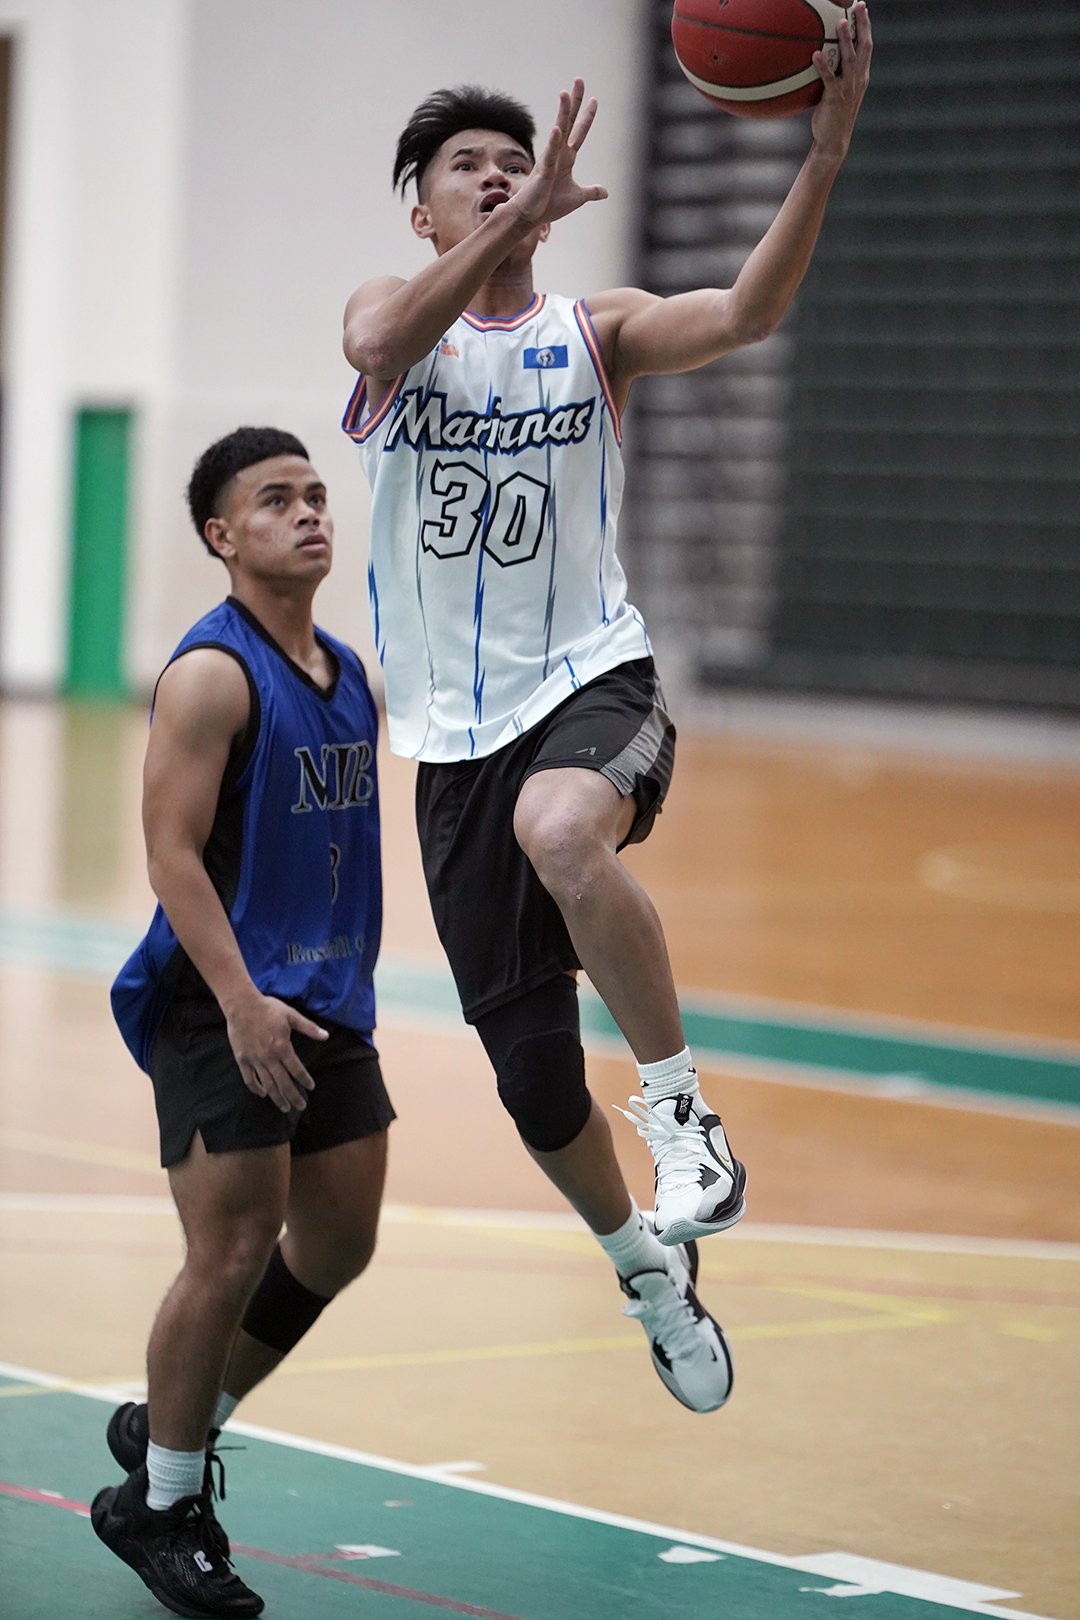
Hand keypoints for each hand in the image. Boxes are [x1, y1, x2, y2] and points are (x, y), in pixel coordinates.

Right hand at [224, 991, 327, 1113]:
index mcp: (282, 1047)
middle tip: (301, 1106)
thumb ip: (309, 1028)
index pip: (296, 1070)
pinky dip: (256, 1089)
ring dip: (277, 1098)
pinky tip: (262, 1094)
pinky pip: (249, 1079)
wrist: (242, 1005)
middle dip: (293, 1097)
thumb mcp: (291, 1015)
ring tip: (285, 1107)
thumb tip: (326, 1036)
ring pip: (267, 1084)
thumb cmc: (268, 1008)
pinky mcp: (242, 1059)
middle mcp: (269, 1057)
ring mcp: (254, 1060)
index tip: (310, 1087)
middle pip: (283, 1083)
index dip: (304, 1080)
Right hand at [513, 78, 607, 228]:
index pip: (579, 132)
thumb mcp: (577, 197)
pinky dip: (554, 142)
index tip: (595, 100)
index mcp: (567, 158)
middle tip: (579, 80)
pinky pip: (550, 154)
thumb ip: (591, 192)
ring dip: (563, 113)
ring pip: (558, 131)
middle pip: (569, 122)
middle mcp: (559, 153)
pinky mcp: (543, 171)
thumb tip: (605, 192)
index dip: (587, 117)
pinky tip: (558, 129)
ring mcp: (550, 159)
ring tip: (565, 93)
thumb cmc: (549, 205)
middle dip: (575, 102)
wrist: (530, 216)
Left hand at [810, 1, 872, 163]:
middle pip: (864, 46)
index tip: (862, 8)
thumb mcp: (838, 92)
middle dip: (862, 24)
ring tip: (839, 22)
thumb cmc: (832, 116)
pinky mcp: (835, 98)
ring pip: (849, 59)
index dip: (866, 26)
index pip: (867, 46)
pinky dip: (823, 66)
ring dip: (845, 40)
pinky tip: (815, 54)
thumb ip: (836, 74)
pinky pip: (829, 79)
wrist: (833, 142)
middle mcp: (858, 79)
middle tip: (858, 5)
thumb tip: (821, 56)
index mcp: (862, 76)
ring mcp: (848, 88)